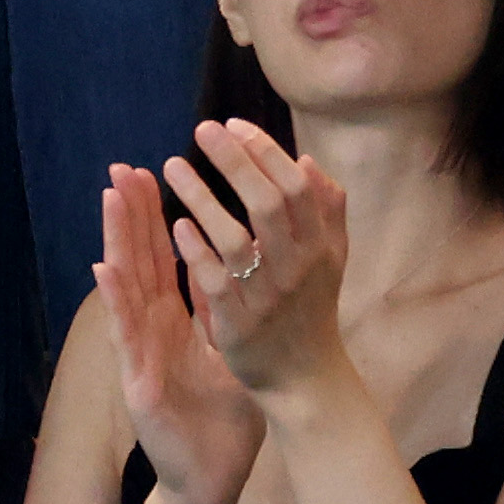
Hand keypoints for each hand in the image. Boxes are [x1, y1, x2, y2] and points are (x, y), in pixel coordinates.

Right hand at [96, 167, 263, 503]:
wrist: (211, 478)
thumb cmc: (222, 421)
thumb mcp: (228, 354)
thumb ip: (221, 313)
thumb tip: (230, 268)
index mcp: (175, 323)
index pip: (164, 259)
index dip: (155, 218)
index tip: (151, 174)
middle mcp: (152, 331)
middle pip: (140, 262)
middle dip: (131, 215)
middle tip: (121, 168)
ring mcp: (141, 353)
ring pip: (126, 288)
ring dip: (116, 241)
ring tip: (109, 198)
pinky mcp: (138, 381)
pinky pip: (126, 335)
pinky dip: (114, 301)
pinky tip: (104, 268)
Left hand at [152, 118, 361, 407]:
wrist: (306, 379)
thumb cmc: (313, 309)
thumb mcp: (331, 258)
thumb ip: (326, 209)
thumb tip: (306, 160)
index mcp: (320, 246)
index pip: (294, 185)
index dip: (265, 151)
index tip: (233, 125)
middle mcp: (297, 267)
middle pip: (266, 202)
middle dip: (234, 160)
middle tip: (202, 129)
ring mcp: (267, 296)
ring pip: (234, 238)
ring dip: (201, 197)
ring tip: (171, 166)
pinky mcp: (238, 324)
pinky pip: (213, 281)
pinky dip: (195, 250)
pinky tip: (175, 224)